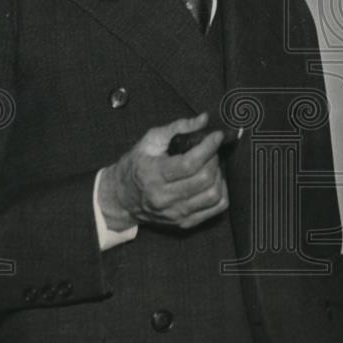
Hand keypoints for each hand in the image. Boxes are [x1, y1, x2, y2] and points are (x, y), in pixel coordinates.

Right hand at [98, 113, 228, 230]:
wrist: (122, 197)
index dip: (209, 147)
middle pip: (204, 179)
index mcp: (153, 175)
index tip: (216, 136)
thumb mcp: (151, 140)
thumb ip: (178, 127)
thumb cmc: (137, 165)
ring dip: (219, 176)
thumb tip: (204, 119)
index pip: (190, 163)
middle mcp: (164, 197)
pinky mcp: (184, 222)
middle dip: (214, 159)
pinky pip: (215, 209)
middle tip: (211, 150)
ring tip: (210, 165)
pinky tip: (213, 182)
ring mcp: (175, 213)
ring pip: (213, 195)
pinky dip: (221, 192)